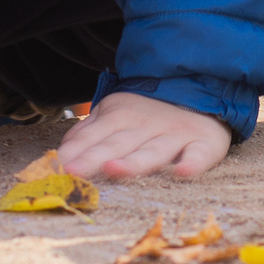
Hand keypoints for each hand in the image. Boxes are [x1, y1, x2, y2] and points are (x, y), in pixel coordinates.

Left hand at [58, 91, 230, 179]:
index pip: (94, 135)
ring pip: (153, 151)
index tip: (58, 166)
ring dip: (134, 161)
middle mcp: (147, 125)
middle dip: (95, 157)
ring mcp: (176, 135)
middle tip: (75, 171)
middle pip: (118, 144)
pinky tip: (182, 173)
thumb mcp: (116, 113)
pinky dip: (193, 163)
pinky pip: (199, 155)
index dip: (76, 150)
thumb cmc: (150, 115)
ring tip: (115, 169)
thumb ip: (88, 132)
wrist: (203, 90)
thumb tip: (61, 154)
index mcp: (121, 116)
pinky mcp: (205, 144)